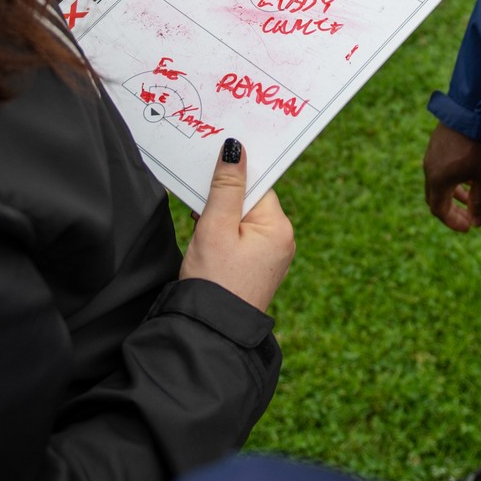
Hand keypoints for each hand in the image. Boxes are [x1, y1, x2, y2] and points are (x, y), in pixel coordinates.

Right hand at [181, 139, 295, 311]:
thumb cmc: (213, 280)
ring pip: (243, 220)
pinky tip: (206, 244)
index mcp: (279, 227)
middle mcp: (282, 240)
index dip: (232, 178)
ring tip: (201, 231)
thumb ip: (226, 186)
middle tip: (198, 207)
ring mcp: (272, 257)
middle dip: (223, 201)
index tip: (209, 174)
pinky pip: (242, 239)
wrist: (210, 332)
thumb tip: (236, 148)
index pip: (257, 183)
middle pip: (251, 200)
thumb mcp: (215, 226)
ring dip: (220, 219)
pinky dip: (223, 235)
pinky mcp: (258, 269)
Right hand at [423, 121, 480, 231]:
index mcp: (439, 180)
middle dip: (452, 210)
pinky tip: (468, 173)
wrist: (473, 108)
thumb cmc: (480, 144)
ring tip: (472, 194)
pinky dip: (451, 178)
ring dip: (454, 193)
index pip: (440, 210)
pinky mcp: (437, 142)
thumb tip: (476, 223)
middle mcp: (430, 168)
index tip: (468, 227)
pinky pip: (439, 167)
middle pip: (436, 197)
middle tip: (469, 216)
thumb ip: (480, 202)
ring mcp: (431, 154)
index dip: (453, 222)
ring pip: (438, 182)